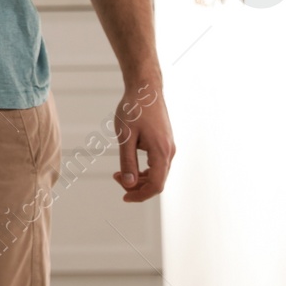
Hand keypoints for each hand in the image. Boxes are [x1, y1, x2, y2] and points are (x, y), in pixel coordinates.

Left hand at [113, 80, 173, 202]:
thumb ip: (127, 162)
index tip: (124, 197)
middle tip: (116, 178)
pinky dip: (145, 169)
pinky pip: (157, 163)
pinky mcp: (165, 142)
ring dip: (140, 178)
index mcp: (161, 152)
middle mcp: (169, 152)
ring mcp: (169, 147)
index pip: (156, 185)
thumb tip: (129, 184)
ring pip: (158, 173)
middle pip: (157, 181)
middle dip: (137, 186)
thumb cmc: (133, 109)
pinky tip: (130, 163)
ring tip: (119, 172)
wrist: (145, 88)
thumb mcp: (125, 136)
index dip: (140, 195)